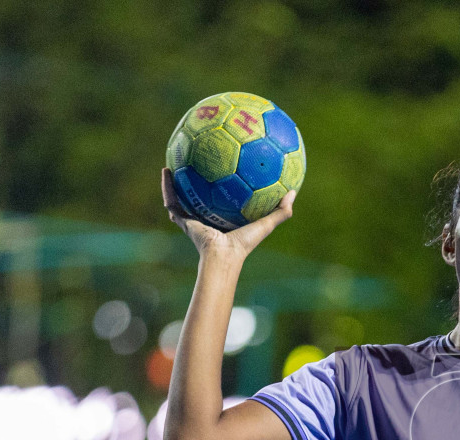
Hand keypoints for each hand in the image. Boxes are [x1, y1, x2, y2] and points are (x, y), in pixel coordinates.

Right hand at [161, 167, 294, 260]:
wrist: (223, 256)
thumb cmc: (244, 244)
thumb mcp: (266, 224)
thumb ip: (281, 210)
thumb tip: (294, 191)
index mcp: (224, 220)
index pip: (222, 202)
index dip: (221, 189)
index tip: (223, 171)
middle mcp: (206, 219)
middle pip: (199, 198)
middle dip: (196, 183)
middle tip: (195, 163)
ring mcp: (192, 220)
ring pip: (180, 198)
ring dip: (175, 183)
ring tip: (172, 163)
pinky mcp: (182, 220)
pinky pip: (171, 201)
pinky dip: (167, 187)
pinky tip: (165, 171)